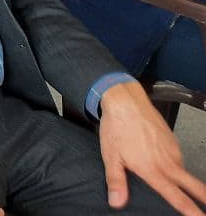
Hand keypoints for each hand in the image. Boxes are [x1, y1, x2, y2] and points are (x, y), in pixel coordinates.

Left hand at [99, 80, 205, 213]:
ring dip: (186, 182)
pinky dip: (176, 165)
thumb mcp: (111, 156)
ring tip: (187, 191)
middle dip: (204, 198)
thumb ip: (116, 181)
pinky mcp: (173, 140)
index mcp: (153, 170)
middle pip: (193, 185)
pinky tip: (168, 166)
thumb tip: (117, 203)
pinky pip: (178, 158)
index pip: (176, 196)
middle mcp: (167, 162)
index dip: (190, 210)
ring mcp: (173, 150)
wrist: (126, 102)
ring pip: (184, 171)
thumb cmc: (117, 128)